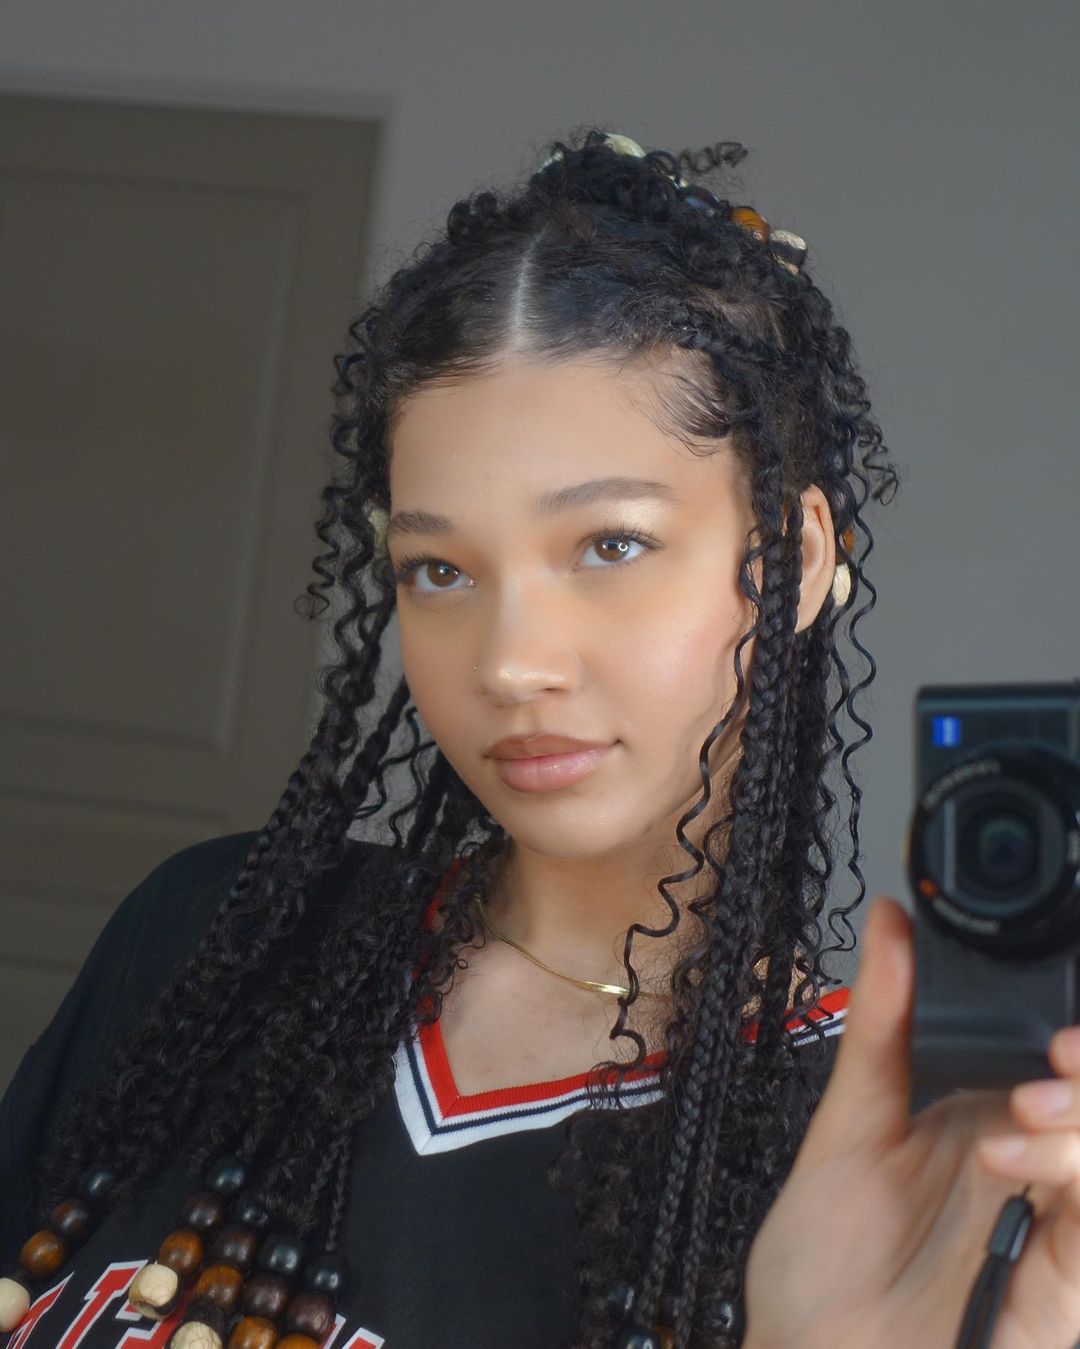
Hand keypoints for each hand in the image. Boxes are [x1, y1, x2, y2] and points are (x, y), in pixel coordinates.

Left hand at [743, 896, 1079, 1348]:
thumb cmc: (824, 1259)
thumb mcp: (848, 1125)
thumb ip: (881, 1024)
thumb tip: (890, 921)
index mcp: (986, 1119)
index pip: (1055, 1059)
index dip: (1066, 1029)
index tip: (1048, 1017)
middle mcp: (1031, 1166)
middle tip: (1055, 1053)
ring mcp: (1055, 1226)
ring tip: (1024, 1107)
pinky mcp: (1069, 1283)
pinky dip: (1077, 1172)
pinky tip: (1016, 1159)